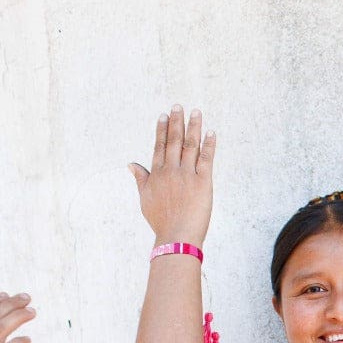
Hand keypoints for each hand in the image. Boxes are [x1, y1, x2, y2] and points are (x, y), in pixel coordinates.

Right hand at [129, 106, 214, 245]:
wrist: (176, 236)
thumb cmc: (161, 222)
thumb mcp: (145, 199)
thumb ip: (141, 179)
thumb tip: (131, 164)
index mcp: (157, 174)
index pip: (159, 146)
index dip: (162, 129)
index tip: (164, 115)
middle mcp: (171, 170)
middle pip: (174, 141)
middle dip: (177, 122)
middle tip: (179, 106)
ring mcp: (187, 175)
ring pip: (190, 145)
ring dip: (194, 127)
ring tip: (196, 112)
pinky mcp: (203, 182)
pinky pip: (206, 158)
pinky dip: (209, 144)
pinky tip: (211, 132)